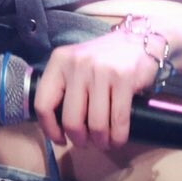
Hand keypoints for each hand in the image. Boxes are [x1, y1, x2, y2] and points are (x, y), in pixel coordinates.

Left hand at [33, 29, 158, 150]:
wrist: (138, 39)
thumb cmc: (104, 58)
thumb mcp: (77, 65)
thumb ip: (65, 89)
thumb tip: (58, 128)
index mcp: (60, 61)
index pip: (43, 103)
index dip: (50, 129)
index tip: (61, 139)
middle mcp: (78, 64)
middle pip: (71, 120)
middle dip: (79, 139)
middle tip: (87, 142)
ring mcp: (101, 71)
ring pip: (96, 125)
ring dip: (101, 141)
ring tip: (104, 141)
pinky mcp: (124, 78)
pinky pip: (118, 121)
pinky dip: (118, 137)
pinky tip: (117, 138)